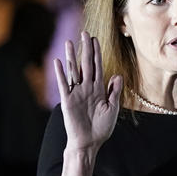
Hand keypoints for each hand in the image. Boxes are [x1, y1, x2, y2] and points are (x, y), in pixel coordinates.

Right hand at [55, 31, 122, 152]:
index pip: (97, 67)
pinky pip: (64, 84)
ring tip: (70, 42)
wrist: (90, 142)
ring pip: (74, 71)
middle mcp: (87, 88)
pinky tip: (59, 62)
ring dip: (72, 57)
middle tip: (85, 33)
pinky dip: (61, 73)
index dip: (97, 54)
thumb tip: (117, 75)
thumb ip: (114, 92)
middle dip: (86, 49)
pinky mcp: (67, 100)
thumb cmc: (102, 127)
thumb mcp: (112, 108)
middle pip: (86, 65)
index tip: (96, 40)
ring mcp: (76, 93)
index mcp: (98, 89)